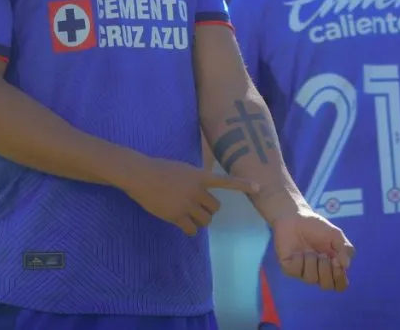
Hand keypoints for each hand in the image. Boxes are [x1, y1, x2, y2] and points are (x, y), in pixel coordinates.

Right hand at [121, 157, 258, 235]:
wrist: (141, 175)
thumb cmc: (159, 169)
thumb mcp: (183, 168)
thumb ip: (195, 178)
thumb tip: (202, 187)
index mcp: (199, 176)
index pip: (225, 181)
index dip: (242, 185)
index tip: (258, 187)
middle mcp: (196, 190)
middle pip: (215, 208)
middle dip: (208, 210)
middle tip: (198, 209)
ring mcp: (187, 204)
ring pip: (205, 220)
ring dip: (200, 221)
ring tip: (190, 217)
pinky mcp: (176, 216)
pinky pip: (191, 229)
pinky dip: (190, 230)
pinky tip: (184, 226)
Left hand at [272, 208, 353, 291]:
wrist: (294, 216)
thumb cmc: (316, 226)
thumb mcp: (335, 235)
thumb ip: (345, 249)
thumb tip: (345, 266)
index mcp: (331, 266)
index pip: (340, 284)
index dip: (339, 277)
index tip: (336, 262)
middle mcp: (318, 272)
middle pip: (326, 286)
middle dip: (326, 270)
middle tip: (322, 255)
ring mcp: (302, 271)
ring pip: (311, 279)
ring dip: (312, 262)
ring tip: (309, 251)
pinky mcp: (289, 267)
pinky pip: (295, 272)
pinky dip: (298, 261)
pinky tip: (297, 252)